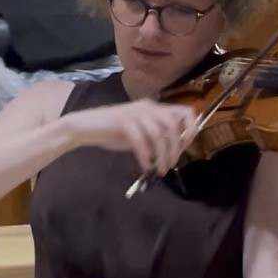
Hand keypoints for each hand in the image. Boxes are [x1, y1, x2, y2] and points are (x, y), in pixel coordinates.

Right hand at [65, 99, 196, 174]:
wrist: (86, 127)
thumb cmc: (113, 131)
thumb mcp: (141, 131)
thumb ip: (158, 135)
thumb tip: (174, 150)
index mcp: (155, 107)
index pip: (185, 112)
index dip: (190, 130)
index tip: (184, 148)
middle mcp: (148, 107)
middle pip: (173, 125)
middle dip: (176, 148)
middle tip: (171, 164)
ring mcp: (135, 114)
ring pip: (159, 135)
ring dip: (162, 155)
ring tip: (161, 170)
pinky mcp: (124, 123)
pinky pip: (141, 142)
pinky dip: (146, 158)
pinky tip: (146, 168)